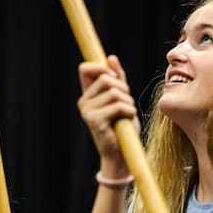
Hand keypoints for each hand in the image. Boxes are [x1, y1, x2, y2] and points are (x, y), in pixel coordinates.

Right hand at [77, 55, 138, 171]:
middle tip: (126, 104)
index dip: (100, 67)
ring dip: (128, 102)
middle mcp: (83, 102)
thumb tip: (111, 58)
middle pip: (105, 78)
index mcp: (87, 95)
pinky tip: (127, 120)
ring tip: (126, 114)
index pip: (85, 69)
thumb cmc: (122, 126)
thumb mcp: (122, 98)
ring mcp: (87, 112)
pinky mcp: (95, 121)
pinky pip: (118, 106)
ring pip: (114, 92)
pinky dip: (129, 112)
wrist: (121, 154)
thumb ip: (117, 78)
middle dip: (123, 88)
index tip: (114, 77)